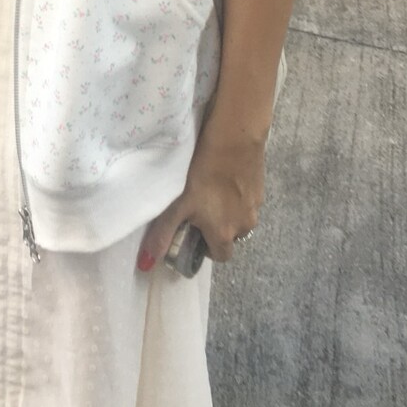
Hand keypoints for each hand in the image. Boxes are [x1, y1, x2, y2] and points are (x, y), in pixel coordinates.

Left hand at [137, 120, 265, 271]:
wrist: (234, 140)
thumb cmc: (202, 174)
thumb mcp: (178, 205)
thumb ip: (163, 235)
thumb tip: (146, 266)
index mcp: (225, 234)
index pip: (220, 256)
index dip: (207, 248)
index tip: (196, 231)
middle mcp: (245, 226)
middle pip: (232, 237)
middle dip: (219, 229)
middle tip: (202, 207)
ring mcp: (256, 206)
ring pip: (241, 218)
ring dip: (229, 211)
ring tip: (213, 189)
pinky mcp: (261, 188)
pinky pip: (248, 200)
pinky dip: (238, 194)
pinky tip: (225, 177)